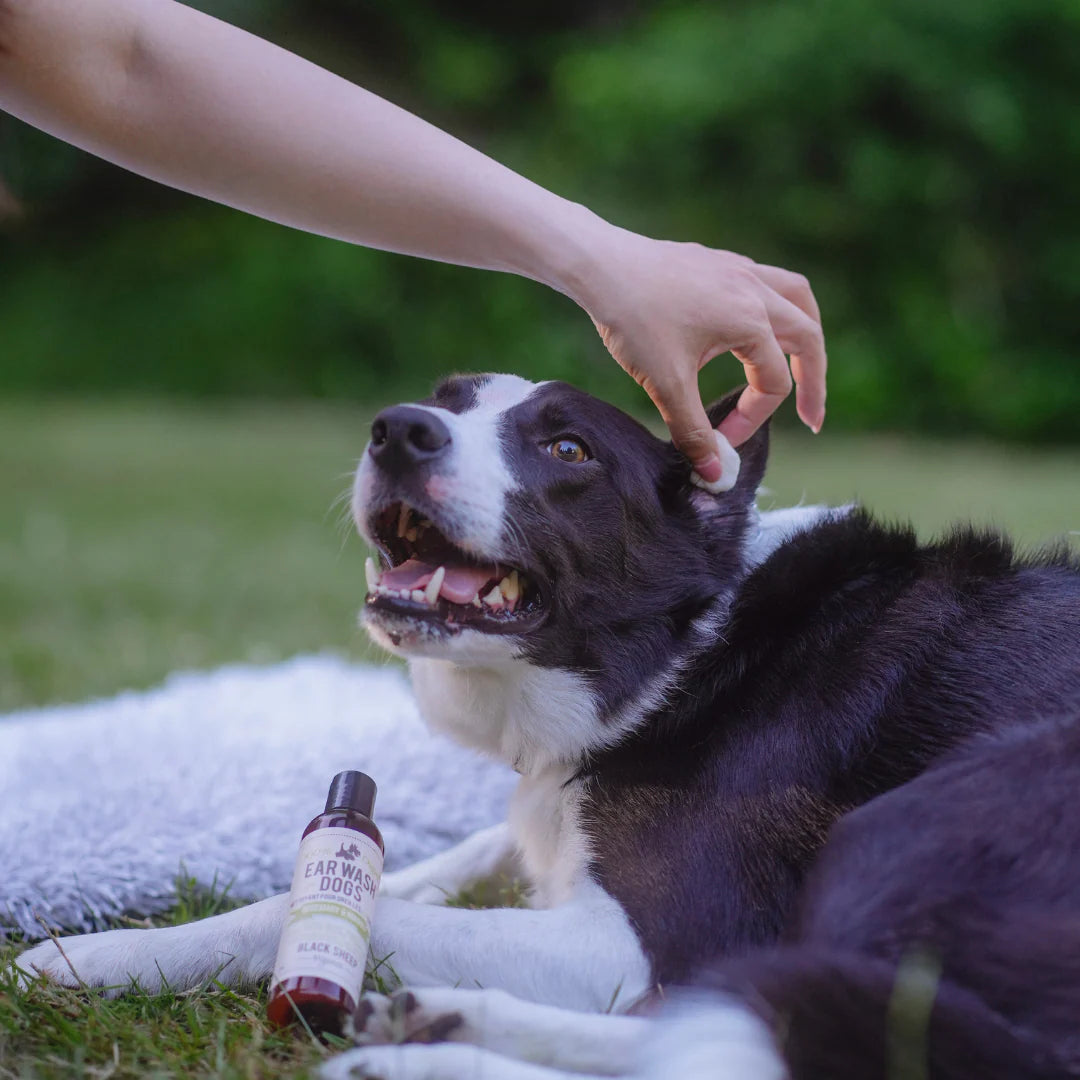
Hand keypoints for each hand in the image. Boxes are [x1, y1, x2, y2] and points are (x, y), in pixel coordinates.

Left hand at [574, 226, 826, 483]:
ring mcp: (738, 269)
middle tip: (811, 417)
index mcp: (750, 320)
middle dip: (813, 380)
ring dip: (804, 333)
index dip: (752, 419)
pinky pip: (765, 282)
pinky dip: (773, 309)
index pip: (773, 382)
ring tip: (802, 362)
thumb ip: (694, 431)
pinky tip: (752, 328)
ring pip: (796, 297)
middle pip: (807, 336)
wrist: (599, 266)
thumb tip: (716, 474)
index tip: (722, 441)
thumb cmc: (632, 320)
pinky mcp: (718, 261)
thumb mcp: (665, 384)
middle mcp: (754, 289)